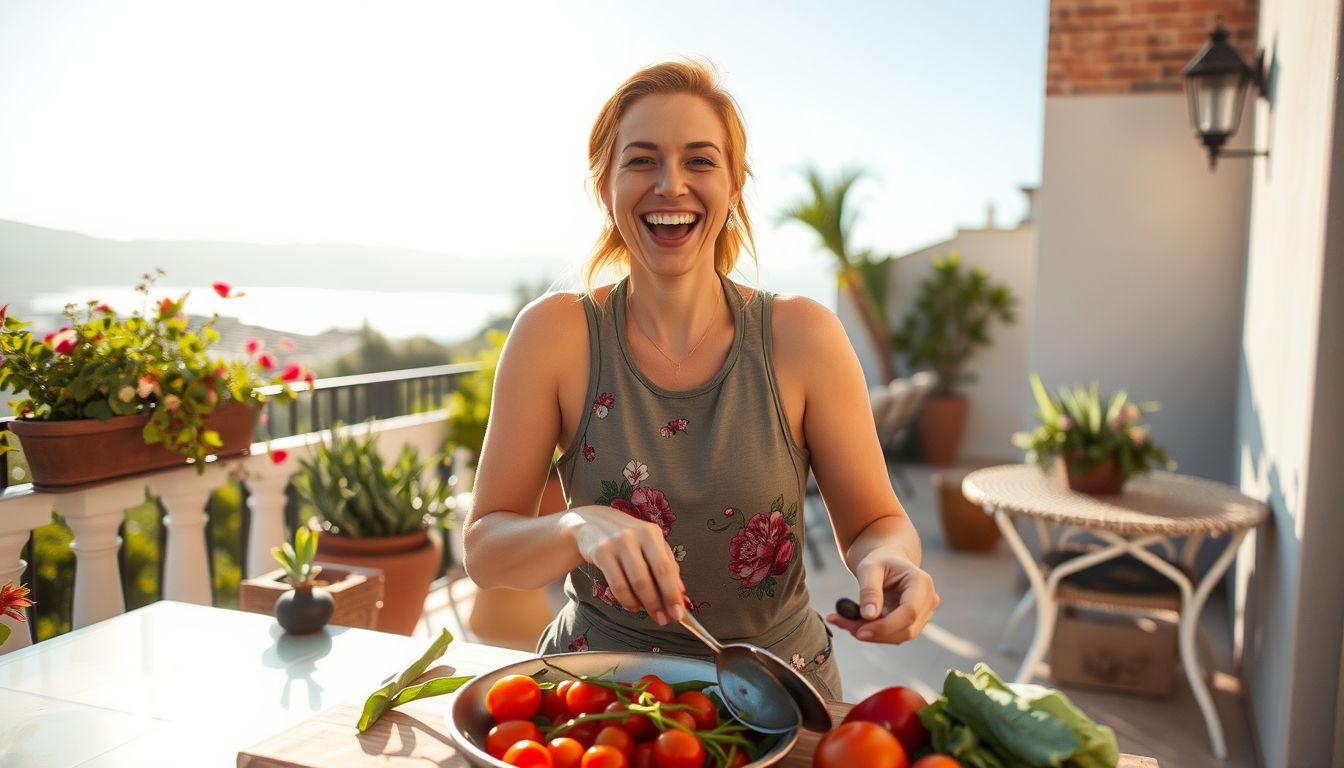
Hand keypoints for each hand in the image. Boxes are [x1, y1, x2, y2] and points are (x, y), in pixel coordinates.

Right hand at [564, 505, 685, 625]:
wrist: (592, 523)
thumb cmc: (628, 537)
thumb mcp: (649, 543)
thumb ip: (667, 565)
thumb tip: (681, 593)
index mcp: (652, 533)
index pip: (667, 568)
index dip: (673, 593)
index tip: (679, 612)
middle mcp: (636, 536)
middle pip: (652, 576)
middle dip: (660, 602)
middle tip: (664, 619)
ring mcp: (617, 544)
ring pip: (634, 582)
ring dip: (644, 604)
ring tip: (649, 613)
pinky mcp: (601, 553)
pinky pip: (616, 584)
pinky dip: (626, 600)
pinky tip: (632, 606)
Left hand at [826, 549, 937, 643]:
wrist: (886, 559)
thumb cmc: (879, 560)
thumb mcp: (869, 568)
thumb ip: (869, 590)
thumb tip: (869, 615)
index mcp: (921, 582)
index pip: (909, 612)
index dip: (886, 625)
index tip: (859, 631)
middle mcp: (928, 600)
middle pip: (905, 629)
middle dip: (874, 633)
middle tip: (841, 623)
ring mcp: (923, 614)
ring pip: (899, 636)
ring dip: (871, 635)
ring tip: (843, 621)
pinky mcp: (913, 622)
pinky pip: (894, 635)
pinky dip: (873, 633)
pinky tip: (853, 623)